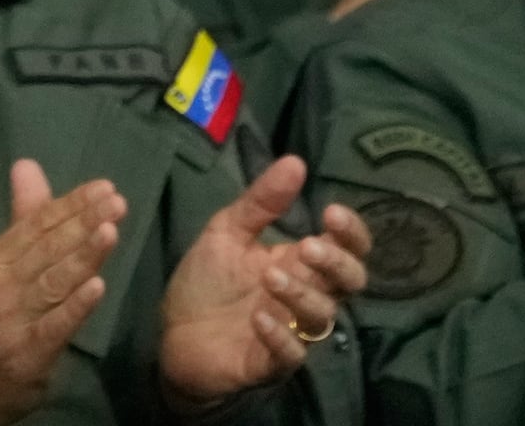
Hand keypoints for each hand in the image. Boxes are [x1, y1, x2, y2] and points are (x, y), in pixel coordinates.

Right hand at [0, 160, 122, 425]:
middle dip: (83, 223)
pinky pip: (54, 325)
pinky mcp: (26, 351)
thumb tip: (27, 165)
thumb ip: (23, 217)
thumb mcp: (2, 264)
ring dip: (82, 256)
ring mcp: (12, 317)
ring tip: (110, 232)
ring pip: (52, 281)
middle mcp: (1, 282)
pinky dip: (75, 306)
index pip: (37, 223)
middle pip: (48, 248)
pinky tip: (98, 287)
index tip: (105, 187)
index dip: (72, 205)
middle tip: (116, 202)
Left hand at [155, 155, 373, 407]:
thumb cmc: (207, 281)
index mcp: (302, 262)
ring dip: (301, 294)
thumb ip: (261, 202)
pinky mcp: (270, 362)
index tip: (331, 213)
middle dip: (337, 262)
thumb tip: (295, 161)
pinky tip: (259, 319)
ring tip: (269, 275)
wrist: (173, 334)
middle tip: (307, 248)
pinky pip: (292, 355)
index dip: (351, 232)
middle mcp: (307, 295)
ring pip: (322, 316)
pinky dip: (280, 337)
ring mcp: (292, 330)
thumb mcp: (228, 231)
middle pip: (351, 282)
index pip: (348, 248)